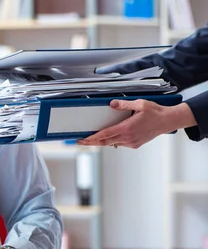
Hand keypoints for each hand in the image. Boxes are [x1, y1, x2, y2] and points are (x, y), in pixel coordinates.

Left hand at [77, 100, 195, 148]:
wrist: (168, 121)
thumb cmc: (155, 112)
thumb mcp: (140, 104)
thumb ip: (124, 105)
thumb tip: (111, 104)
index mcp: (127, 128)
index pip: (105, 135)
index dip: (92, 138)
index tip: (83, 139)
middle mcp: (128, 137)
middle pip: (105, 142)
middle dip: (92, 142)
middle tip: (80, 141)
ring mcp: (132, 142)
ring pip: (112, 143)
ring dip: (101, 142)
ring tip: (90, 139)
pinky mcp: (135, 144)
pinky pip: (119, 143)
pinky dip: (111, 141)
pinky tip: (106, 137)